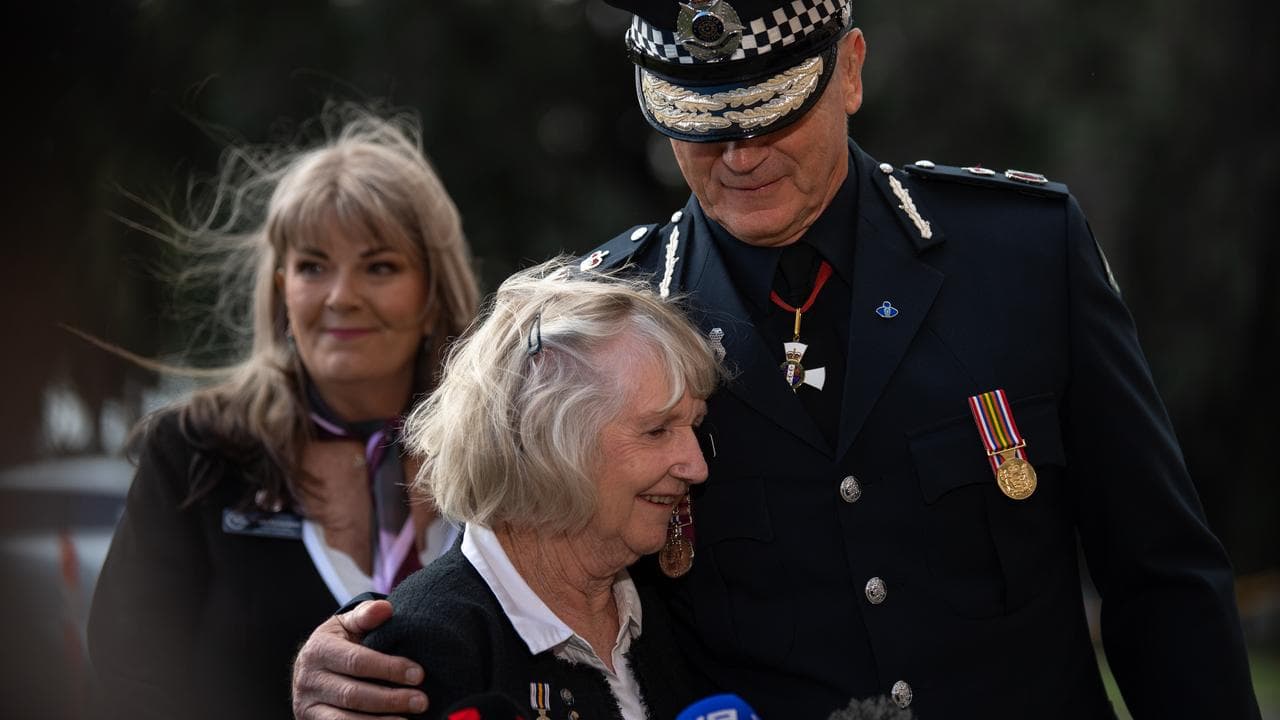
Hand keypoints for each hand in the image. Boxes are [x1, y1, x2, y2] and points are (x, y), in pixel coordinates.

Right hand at [292, 599, 427, 718]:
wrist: (313, 669)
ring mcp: (307, 706)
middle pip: (353, 695)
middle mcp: (308, 679)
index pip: (357, 661)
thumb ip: (366, 615)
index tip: (418, 674)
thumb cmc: (340, 643)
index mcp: (318, 650)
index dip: (389, 669)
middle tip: (422, 701)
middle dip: (390, 699)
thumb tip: (385, 608)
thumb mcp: (348, 624)